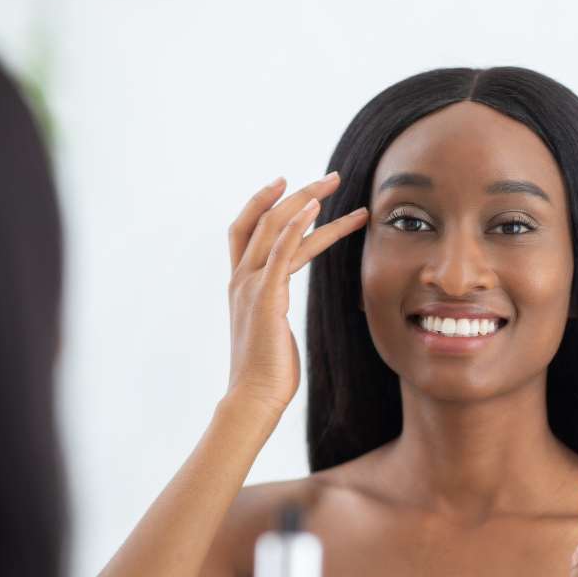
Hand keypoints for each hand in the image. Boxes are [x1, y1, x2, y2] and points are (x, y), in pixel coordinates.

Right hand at [225, 173, 367, 411]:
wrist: (254, 397)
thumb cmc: (268, 372)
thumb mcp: (269, 331)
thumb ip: (272, 311)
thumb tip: (279, 313)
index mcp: (241, 285)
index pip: (245, 230)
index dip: (262, 203)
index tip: (287, 184)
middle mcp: (242, 279)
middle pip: (263, 220)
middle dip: (297, 193)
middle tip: (331, 178)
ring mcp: (251, 287)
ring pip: (276, 229)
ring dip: (308, 201)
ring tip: (336, 186)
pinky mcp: (266, 298)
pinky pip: (280, 252)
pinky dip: (297, 227)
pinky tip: (316, 211)